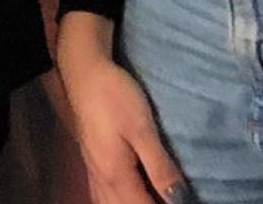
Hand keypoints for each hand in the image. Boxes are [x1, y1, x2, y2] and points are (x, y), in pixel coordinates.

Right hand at [55, 13, 192, 203]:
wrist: (83, 71)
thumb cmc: (114, 96)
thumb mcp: (142, 129)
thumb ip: (160, 167)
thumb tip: (178, 200)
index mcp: (116, 176)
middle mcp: (102, 180)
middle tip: (168, 202)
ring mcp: (94, 171)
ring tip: (149, 200)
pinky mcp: (91, 162)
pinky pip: (101, 197)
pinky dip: (115, 203)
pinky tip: (123, 198)